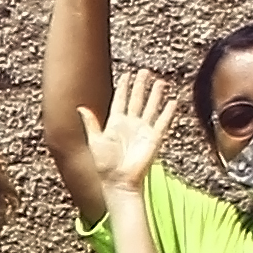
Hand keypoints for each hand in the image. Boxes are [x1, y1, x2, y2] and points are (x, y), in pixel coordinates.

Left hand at [76, 68, 174, 195]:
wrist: (118, 181)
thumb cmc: (104, 165)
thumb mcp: (95, 141)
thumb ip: (90, 123)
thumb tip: (80, 107)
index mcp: (115, 123)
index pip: (121, 100)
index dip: (124, 87)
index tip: (127, 74)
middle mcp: (130, 124)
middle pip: (137, 100)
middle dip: (141, 85)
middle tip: (144, 71)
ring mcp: (143, 130)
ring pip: (151, 107)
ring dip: (155, 95)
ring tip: (160, 81)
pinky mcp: (154, 138)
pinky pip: (163, 122)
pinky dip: (168, 112)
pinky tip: (173, 101)